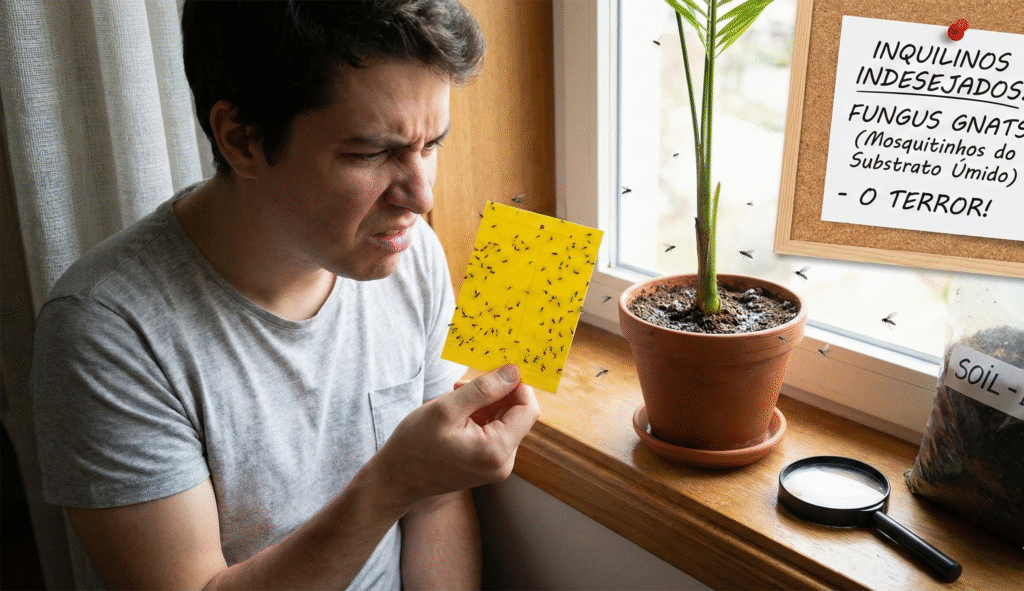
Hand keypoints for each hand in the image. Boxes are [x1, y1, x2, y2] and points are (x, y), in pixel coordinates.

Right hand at [375, 364, 539, 508]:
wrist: (396, 479)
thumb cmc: (415, 444)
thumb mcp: (447, 408)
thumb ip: (484, 389)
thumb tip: (514, 372)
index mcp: (496, 450)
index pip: (528, 409)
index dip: (517, 386)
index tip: (495, 370)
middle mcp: (503, 463)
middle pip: (517, 415)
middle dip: (495, 394)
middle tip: (462, 385)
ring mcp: (495, 466)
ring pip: (504, 422)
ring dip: (485, 405)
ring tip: (455, 400)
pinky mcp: (487, 465)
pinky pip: (494, 433)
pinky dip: (480, 418)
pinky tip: (456, 415)